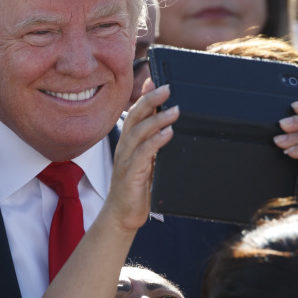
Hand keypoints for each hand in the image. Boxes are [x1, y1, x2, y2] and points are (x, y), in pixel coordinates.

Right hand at [104, 84, 176, 232]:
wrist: (123, 216)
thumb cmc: (137, 189)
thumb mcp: (148, 163)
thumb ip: (155, 146)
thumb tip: (171, 129)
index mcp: (128, 143)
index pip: (135, 113)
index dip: (144, 96)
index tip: (156, 81)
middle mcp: (125, 148)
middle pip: (135, 117)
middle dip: (150, 100)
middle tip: (167, 88)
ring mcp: (126, 161)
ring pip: (139, 133)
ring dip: (157, 119)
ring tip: (174, 110)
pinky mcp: (130, 175)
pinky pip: (143, 154)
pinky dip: (156, 142)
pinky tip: (168, 134)